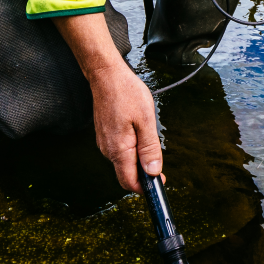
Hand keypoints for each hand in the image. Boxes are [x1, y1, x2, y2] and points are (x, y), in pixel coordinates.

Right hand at [88, 65, 162, 192]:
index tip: (159, 181)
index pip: (129, 182)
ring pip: (123, 162)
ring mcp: (104, 142)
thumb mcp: (146, 120)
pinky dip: (130, 149)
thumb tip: (153, 171)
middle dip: (143, 173)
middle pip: (126, 174)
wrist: (106, 75)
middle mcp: (108, 150)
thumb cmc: (126, 93)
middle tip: (157, 158)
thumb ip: (149, 148)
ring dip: (137, 159)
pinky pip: (118, 150)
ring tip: (147, 138)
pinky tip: (137, 132)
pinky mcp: (104, 135)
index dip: (145, 187)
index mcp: (119, 149)